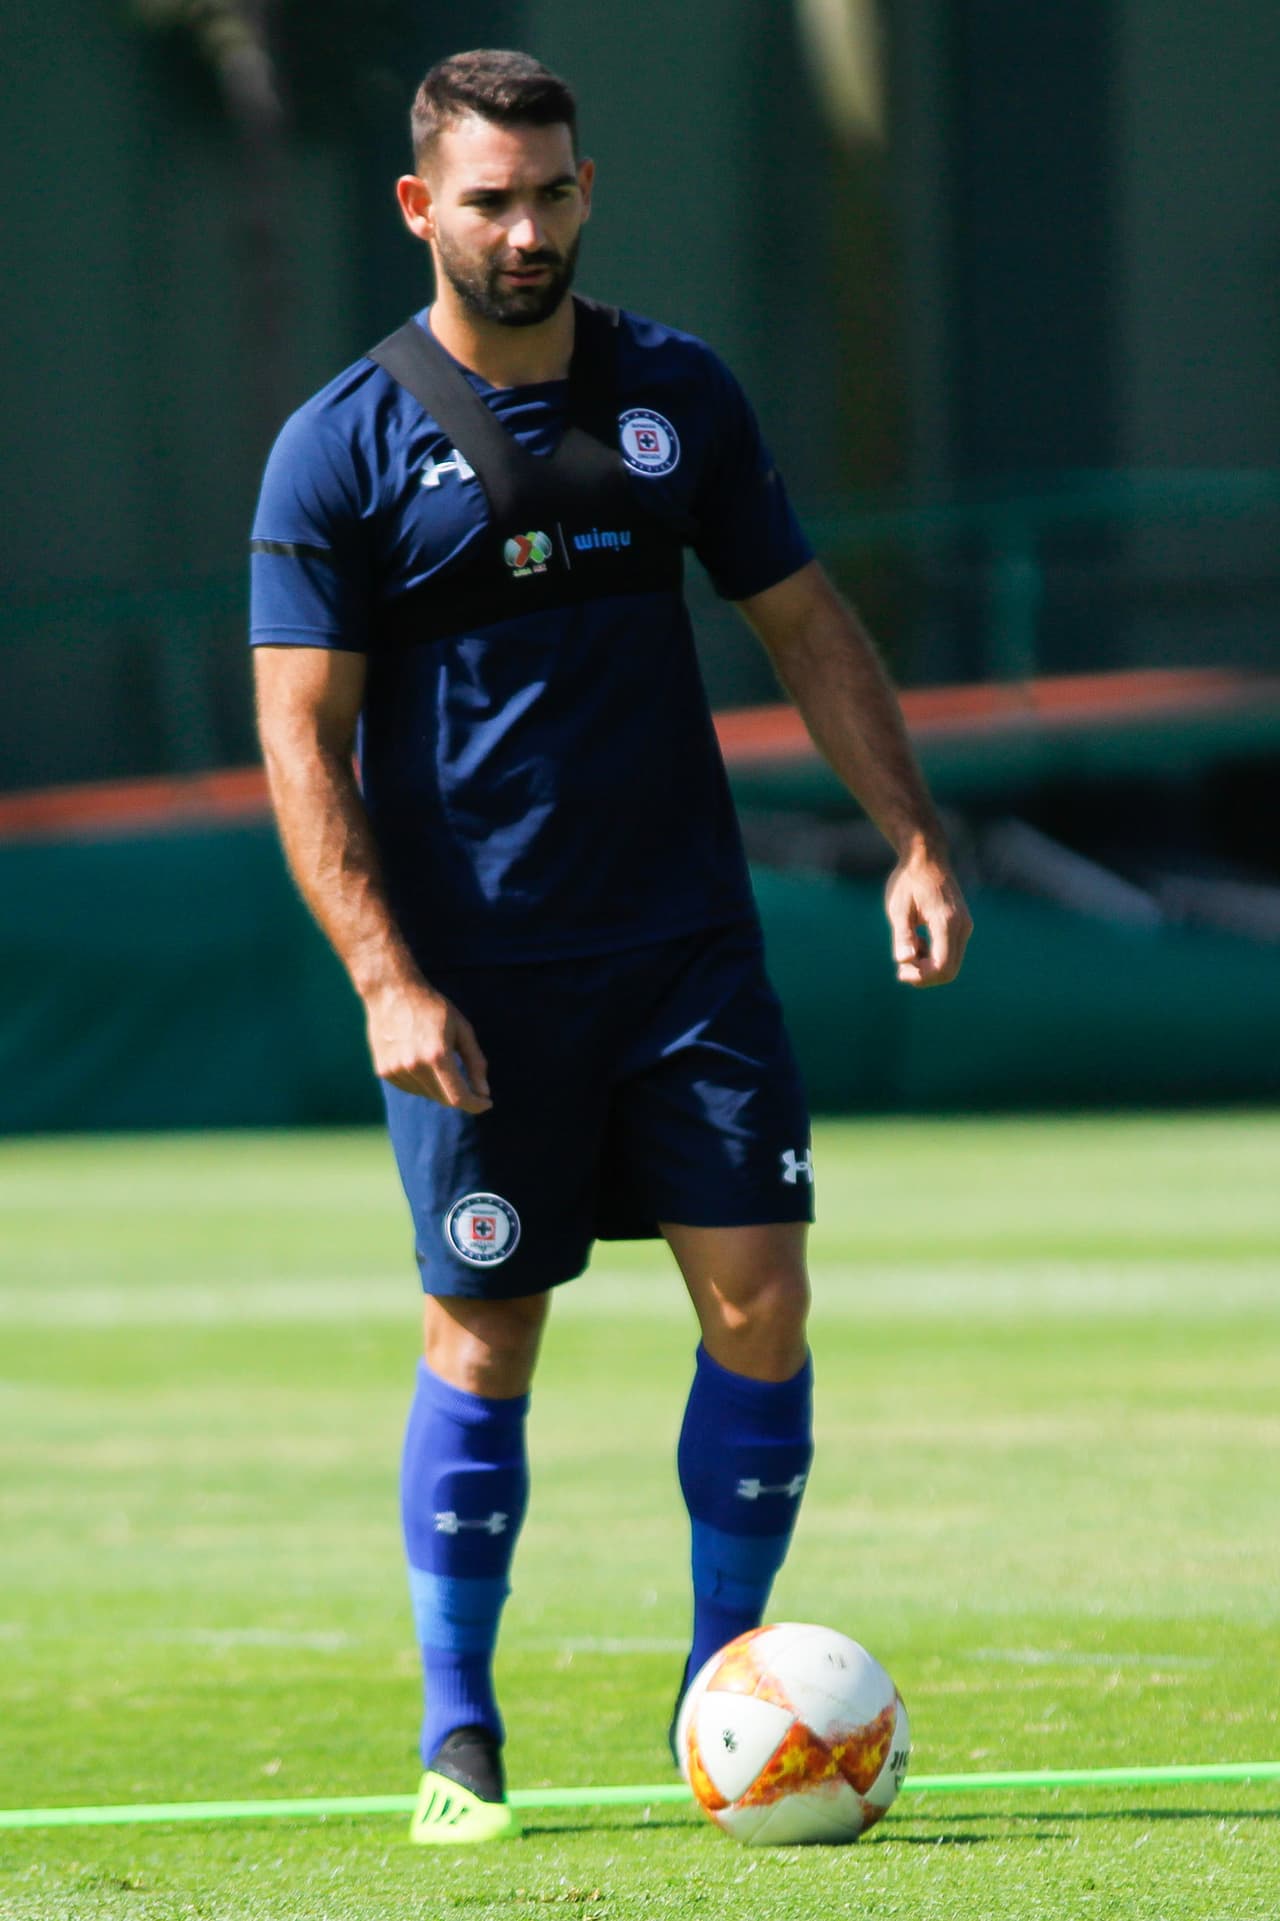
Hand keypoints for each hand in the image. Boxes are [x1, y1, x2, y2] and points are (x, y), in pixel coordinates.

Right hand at [364, 981, 492, 1111]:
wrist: (391, 991)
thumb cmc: (433, 1007)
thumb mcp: (462, 1028)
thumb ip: (475, 1062)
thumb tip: (484, 1092)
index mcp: (437, 1055)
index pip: (458, 1097)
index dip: (475, 1104)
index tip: (486, 1103)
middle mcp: (414, 1066)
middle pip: (443, 1099)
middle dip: (459, 1095)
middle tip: (468, 1081)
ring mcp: (396, 1070)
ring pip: (426, 1094)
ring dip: (438, 1086)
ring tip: (435, 1057)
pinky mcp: (383, 1071)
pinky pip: (410, 1088)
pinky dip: (421, 1081)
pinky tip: (419, 1058)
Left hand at [885, 846, 971, 987]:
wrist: (926, 858)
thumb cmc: (909, 881)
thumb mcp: (898, 909)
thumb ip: (902, 936)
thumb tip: (904, 960)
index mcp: (946, 922)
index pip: (942, 966)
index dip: (922, 978)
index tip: (901, 972)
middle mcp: (961, 926)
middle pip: (950, 971)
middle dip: (925, 976)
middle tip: (901, 967)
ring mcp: (964, 926)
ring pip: (951, 964)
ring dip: (928, 966)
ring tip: (908, 946)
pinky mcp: (962, 925)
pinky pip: (951, 952)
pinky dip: (933, 956)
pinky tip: (918, 940)